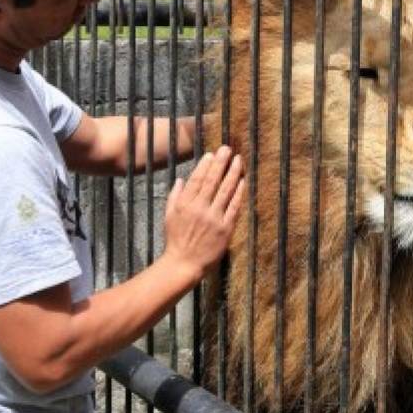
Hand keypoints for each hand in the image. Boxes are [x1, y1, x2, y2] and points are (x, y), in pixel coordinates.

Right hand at [162, 146, 244, 281]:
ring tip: (238, 160)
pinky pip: (234, 207)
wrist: (184, 263)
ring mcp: (213, 218)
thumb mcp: (168, 216)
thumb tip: (180, 179)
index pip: (196, 179)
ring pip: (225, 190)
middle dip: (220, 163)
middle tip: (227, 149)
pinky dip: (239, 193)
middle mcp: (199, 208)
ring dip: (233, 173)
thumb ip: (174, 196)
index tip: (212, 154)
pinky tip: (243, 181)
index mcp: (184, 204)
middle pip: (212, 181)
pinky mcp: (225, 228)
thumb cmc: (175, 240)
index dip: (205, 165)